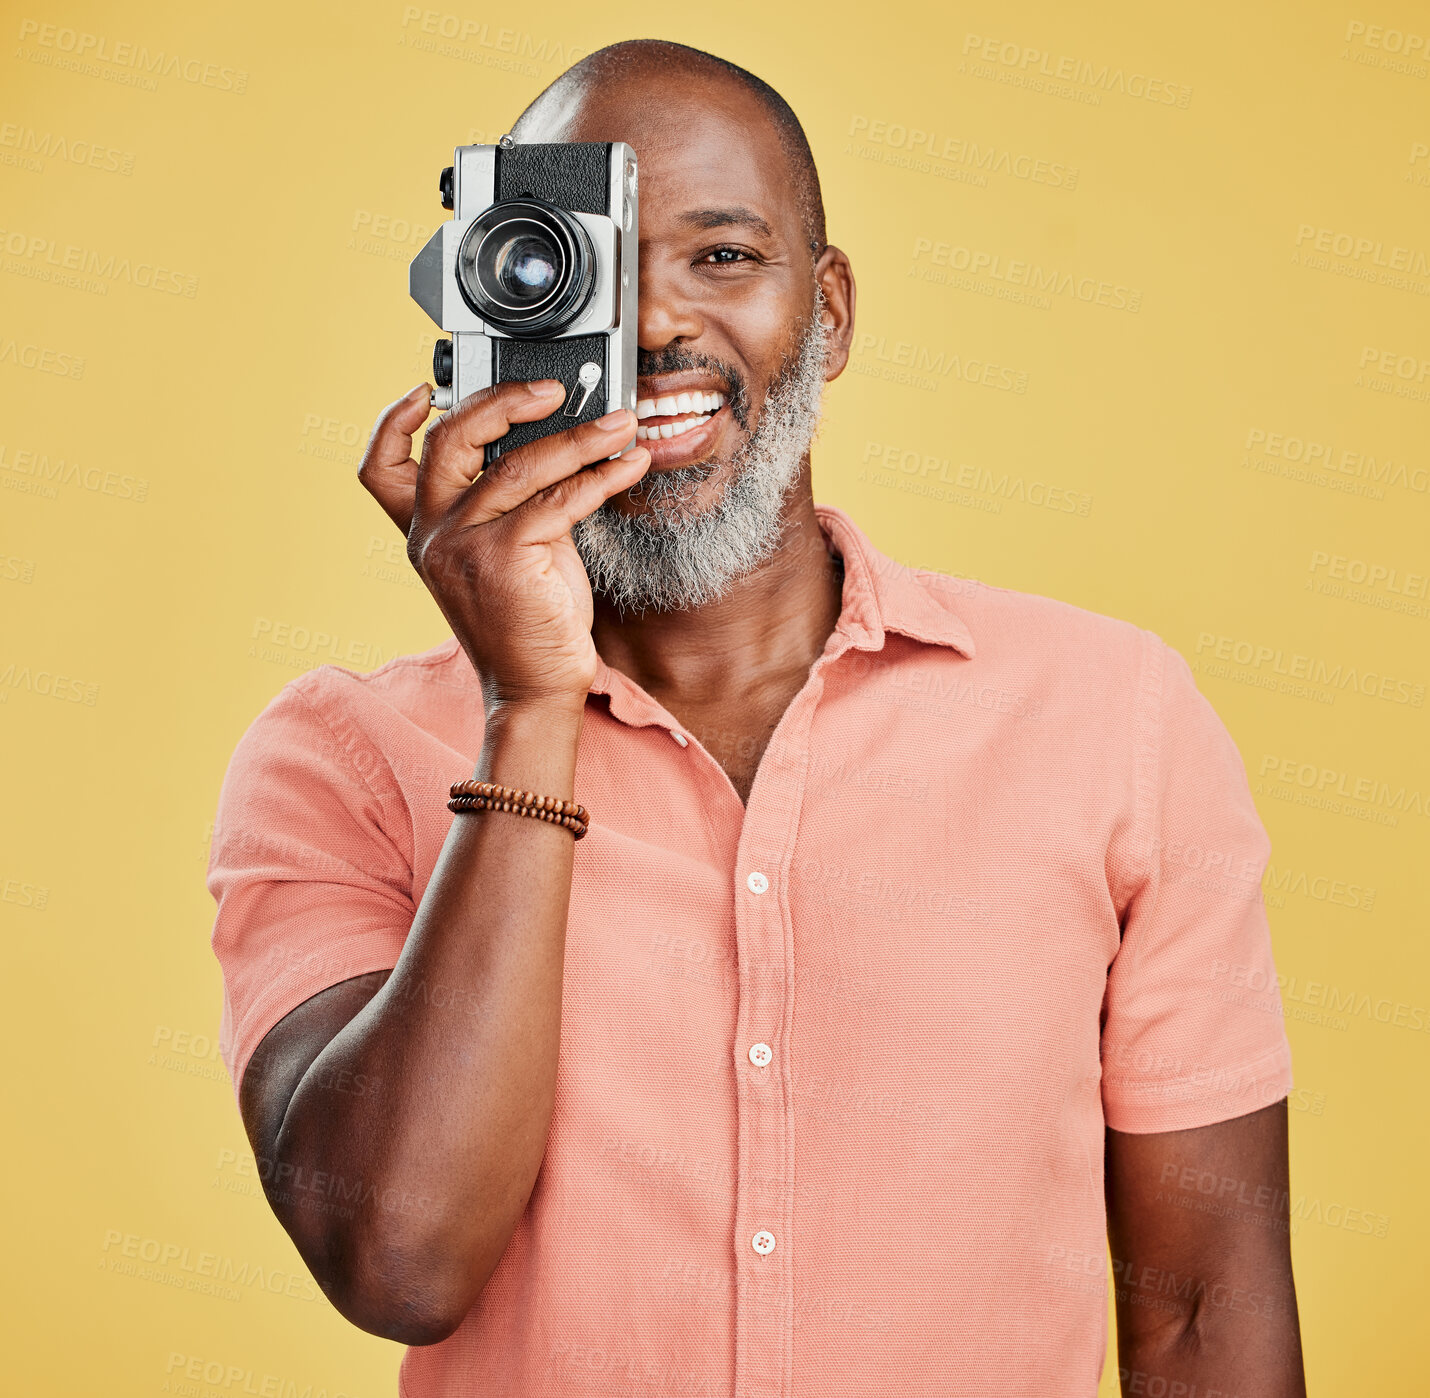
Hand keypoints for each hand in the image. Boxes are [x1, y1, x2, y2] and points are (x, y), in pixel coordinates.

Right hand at [358, 380, 649, 710]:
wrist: (536, 689)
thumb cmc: (527, 624)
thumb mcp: (503, 553)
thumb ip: (509, 502)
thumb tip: (553, 444)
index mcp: (424, 531)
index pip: (381, 466)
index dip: (394, 420)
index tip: (422, 389)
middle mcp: (433, 534)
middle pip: (450, 440)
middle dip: (503, 400)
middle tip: (553, 390)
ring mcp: (463, 545)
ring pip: (519, 464)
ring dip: (580, 437)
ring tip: (620, 424)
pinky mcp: (504, 559)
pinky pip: (558, 500)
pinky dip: (601, 477)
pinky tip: (628, 466)